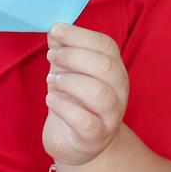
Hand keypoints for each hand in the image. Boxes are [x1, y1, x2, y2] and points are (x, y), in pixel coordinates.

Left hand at [41, 24, 128, 166]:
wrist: (76, 143)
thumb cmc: (74, 102)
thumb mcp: (67, 71)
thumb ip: (63, 50)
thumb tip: (55, 29)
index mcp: (115, 69)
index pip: (106, 45)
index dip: (79, 35)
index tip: (55, 31)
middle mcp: (119, 91)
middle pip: (104, 66)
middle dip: (72, 56)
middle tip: (51, 57)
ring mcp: (111, 116)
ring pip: (98, 92)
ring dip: (69, 81)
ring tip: (51, 81)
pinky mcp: (96, 137)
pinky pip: (85, 121)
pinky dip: (64, 107)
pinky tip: (51, 100)